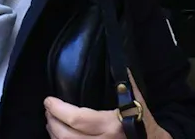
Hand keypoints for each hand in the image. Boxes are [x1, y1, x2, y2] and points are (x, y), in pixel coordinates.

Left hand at [45, 72, 171, 138]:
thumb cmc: (146, 125)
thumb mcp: (138, 103)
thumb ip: (127, 84)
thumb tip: (122, 62)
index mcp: (111, 126)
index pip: (76, 119)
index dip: (57, 109)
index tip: (49, 100)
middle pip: (65, 136)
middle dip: (52, 122)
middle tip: (48, 111)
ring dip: (54, 135)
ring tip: (52, 123)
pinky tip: (60, 137)